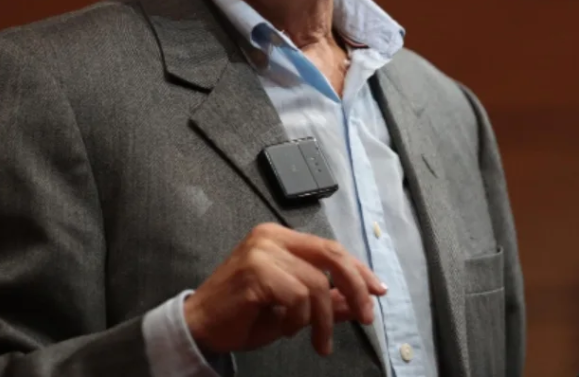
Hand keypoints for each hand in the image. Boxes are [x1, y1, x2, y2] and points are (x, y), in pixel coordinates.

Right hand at [183, 223, 386, 356]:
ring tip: (318, 341)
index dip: (358, 270)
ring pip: (317, 283)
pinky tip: (286, 329)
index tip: (378, 292)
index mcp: (280, 237)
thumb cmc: (243, 315)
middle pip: (332, 255)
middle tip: (366, 317)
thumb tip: (358, 302)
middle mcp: (271, 236)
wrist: (200, 326)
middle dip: (356, 287)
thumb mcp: (292, 308)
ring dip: (324, 320)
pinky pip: (297, 297)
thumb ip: (324, 300)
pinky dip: (299, 320)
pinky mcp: (255, 272)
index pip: (331, 248)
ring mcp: (262, 251)